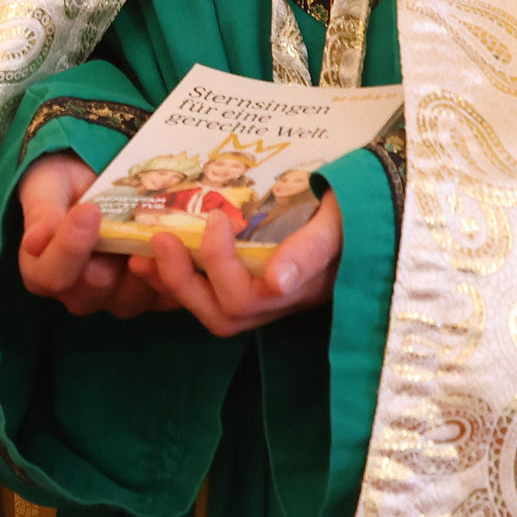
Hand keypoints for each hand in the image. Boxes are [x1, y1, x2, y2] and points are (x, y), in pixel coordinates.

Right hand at [14, 151, 166, 318]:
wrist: (98, 181)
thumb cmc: (65, 183)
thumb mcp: (46, 186)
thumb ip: (42, 213)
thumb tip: (36, 241)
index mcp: (43, 271)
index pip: (51, 275)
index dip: (70, 249)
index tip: (88, 211)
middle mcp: (77, 292)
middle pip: (94, 287)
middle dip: (114, 255)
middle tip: (135, 222)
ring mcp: (115, 299)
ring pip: (132, 298)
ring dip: (149, 268)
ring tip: (162, 235)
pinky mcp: (151, 298)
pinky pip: (165, 298)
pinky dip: (176, 277)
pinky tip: (185, 252)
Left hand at [138, 194, 341, 335]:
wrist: (372, 202)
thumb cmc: (357, 204)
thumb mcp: (339, 217)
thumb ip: (313, 247)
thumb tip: (279, 281)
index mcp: (307, 284)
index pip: (252, 295)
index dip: (222, 263)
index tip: (217, 219)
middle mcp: (284, 298)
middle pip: (226, 313)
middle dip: (185, 279)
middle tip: (161, 237)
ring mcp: (269, 296)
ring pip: (215, 311)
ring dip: (175, 283)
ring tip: (144, 251)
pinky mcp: (253, 285)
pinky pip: (211, 297)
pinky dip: (177, 280)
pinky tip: (151, 257)